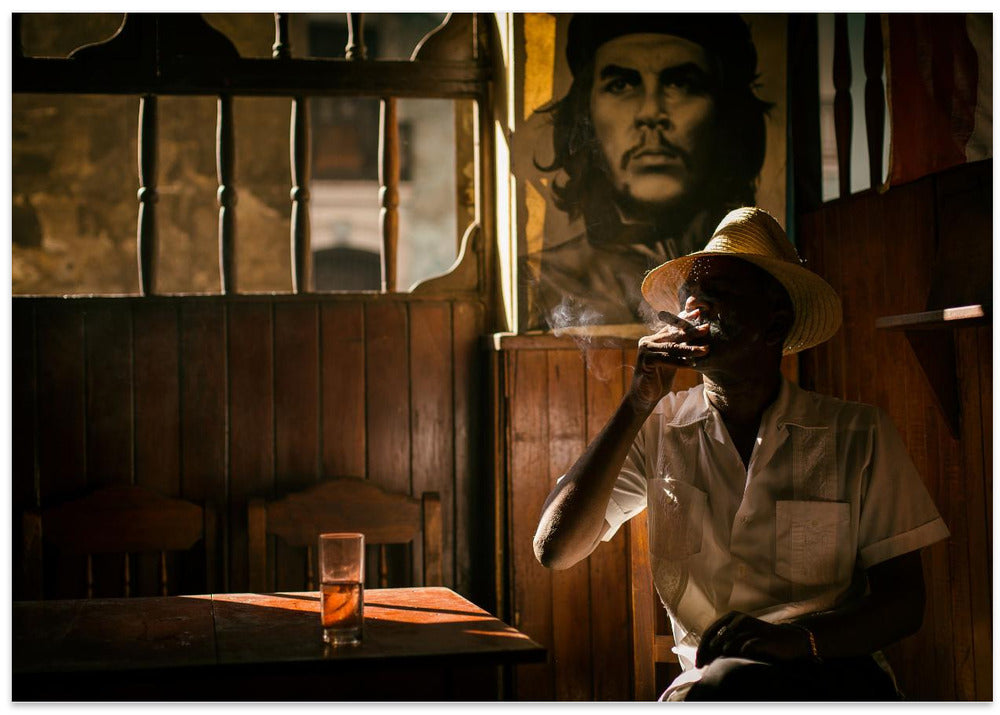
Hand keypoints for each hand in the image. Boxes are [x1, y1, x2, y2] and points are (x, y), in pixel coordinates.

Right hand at [628, 310, 709, 412]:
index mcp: (655, 339)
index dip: (684, 318)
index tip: (698, 313)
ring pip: (672, 348)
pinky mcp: (645, 361)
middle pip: (673, 334)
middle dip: (691, 331)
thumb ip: (680, 348)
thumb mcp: (673, 360)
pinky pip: (666, 360)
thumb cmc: (661, 377)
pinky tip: (692, 364)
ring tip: (706, 349)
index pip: (671, 326)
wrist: (645, 395)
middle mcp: (648, 341)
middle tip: (706, 328)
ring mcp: (645, 351)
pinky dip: (680, 362)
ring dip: (690, 349)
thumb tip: (698, 334)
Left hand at [695, 611, 813, 666]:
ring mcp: (751, 626)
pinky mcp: (763, 636)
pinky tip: (735, 657)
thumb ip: (721, 646)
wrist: (786, 642)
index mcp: (729, 619)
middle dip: (706, 652)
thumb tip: (702, 659)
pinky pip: (749, 643)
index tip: (697, 665)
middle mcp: (738, 619)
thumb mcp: (738, 641)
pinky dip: (741, 649)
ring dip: (721, 649)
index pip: (709, 633)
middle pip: (716, 635)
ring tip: (716, 660)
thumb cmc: (758, 642)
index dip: (701, 649)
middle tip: (701, 667)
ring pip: (731, 638)